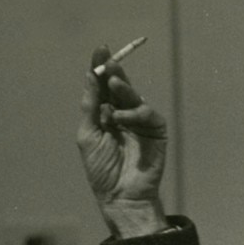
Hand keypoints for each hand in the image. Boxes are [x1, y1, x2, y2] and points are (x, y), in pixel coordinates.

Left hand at [77, 46, 169, 236]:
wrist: (120, 194)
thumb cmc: (101, 169)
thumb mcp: (88, 135)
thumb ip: (90, 106)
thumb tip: (90, 76)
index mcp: (104, 115)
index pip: (102, 87)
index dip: (101, 68)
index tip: (100, 50)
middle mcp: (122, 114)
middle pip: (119, 86)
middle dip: (114, 71)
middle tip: (109, 59)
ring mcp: (140, 121)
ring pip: (133, 96)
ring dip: (123, 87)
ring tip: (113, 82)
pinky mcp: (155, 129)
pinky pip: (145, 113)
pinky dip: (132, 113)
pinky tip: (120, 118)